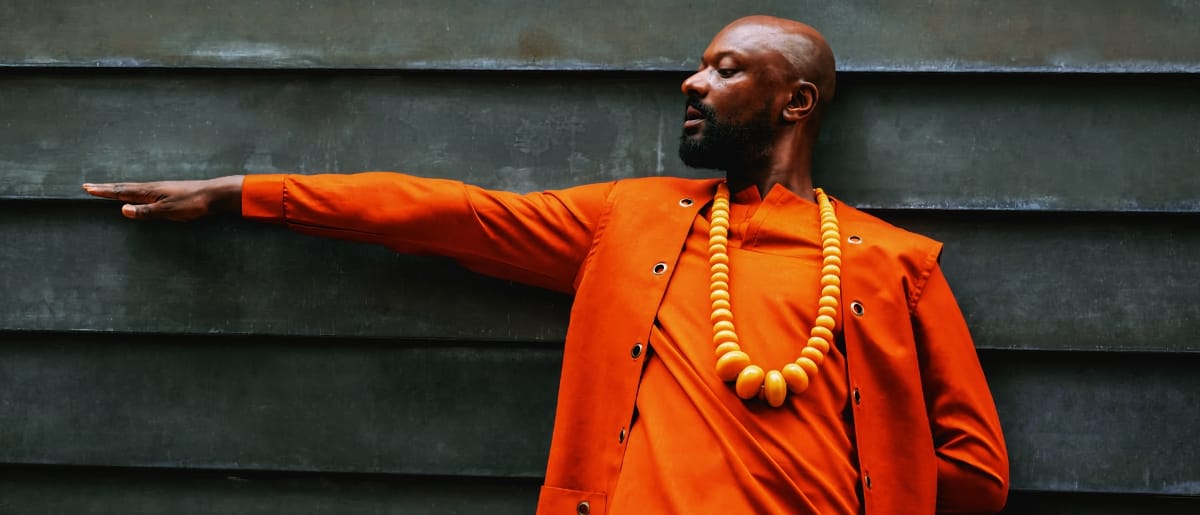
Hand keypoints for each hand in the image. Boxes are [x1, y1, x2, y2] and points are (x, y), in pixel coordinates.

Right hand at [82, 176, 243, 220]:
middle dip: (105, 188)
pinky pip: (142, 192)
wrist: (213, 195)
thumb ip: (145, 211)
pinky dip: (130, 192)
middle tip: (88, 186)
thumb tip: (122, 209)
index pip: (120, 191)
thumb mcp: (167, 211)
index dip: (103, 191)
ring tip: (105, 189)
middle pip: (123, 187)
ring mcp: (159, 189)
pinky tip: (133, 194)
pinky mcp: (166, 193)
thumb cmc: (192, 203)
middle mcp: (151, 188)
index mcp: (148, 191)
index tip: (87, 188)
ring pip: (132, 188)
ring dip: (116, 189)